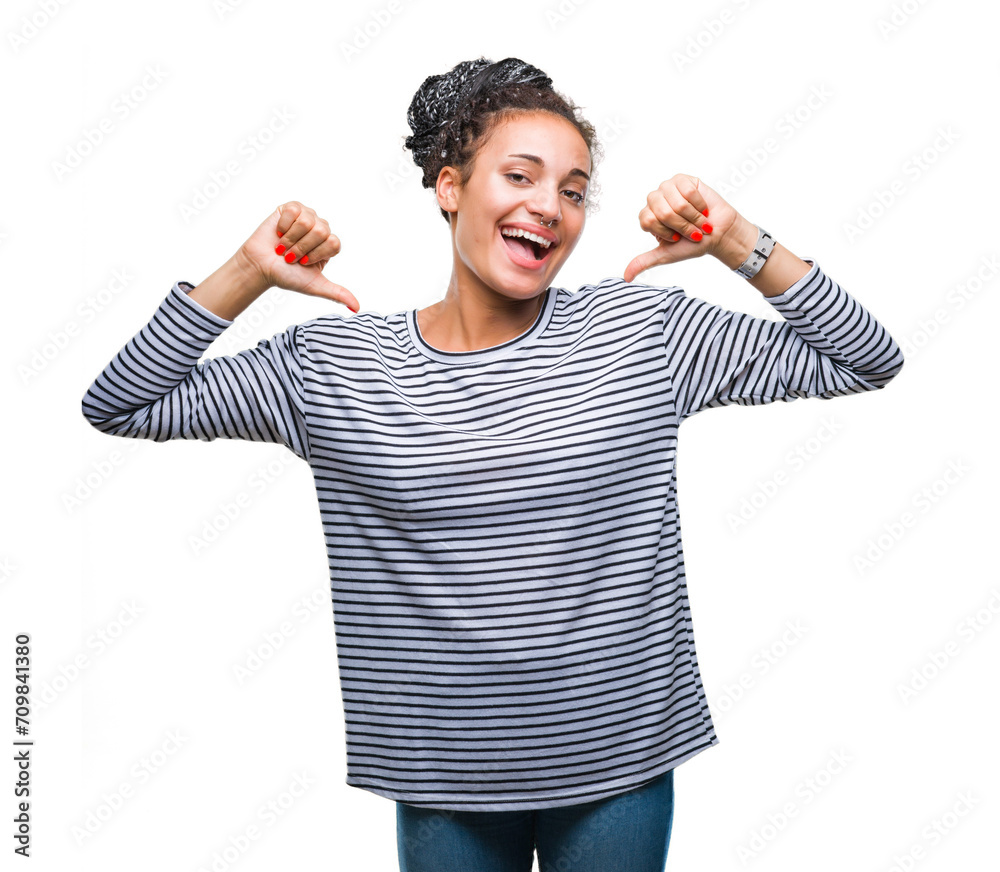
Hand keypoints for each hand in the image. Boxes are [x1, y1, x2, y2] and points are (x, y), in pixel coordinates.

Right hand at [236, 201, 359, 312]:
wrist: (260, 267)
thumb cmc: (286, 275)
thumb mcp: (315, 286)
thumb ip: (338, 294)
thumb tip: (357, 308)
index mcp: (329, 245)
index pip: (333, 243)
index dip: (316, 254)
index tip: (303, 262)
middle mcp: (321, 229)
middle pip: (321, 231)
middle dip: (302, 247)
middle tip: (291, 255)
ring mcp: (307, 217)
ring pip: (307, 222)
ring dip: (291, 238)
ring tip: (283, 246)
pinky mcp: (291, 208)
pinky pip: (293, 211)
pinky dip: (283, 226)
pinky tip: (279, 233)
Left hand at [623, 174, 752, 282]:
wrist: (718, 234)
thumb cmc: (692, 244)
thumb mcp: (665, 255)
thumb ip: (644, 262)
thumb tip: (626, 277)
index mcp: (647, 217)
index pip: (648, 221)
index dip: (666, 232)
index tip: (676, 238)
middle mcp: (654, 201)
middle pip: (664, 212)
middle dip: (682, 227)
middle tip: (692, 231)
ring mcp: (667, 188)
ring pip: (678, 203)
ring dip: (693, 217)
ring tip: (699, 221)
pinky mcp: (683, 180)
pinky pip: (689, 192)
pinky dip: (700, 205)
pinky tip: (702, 209)